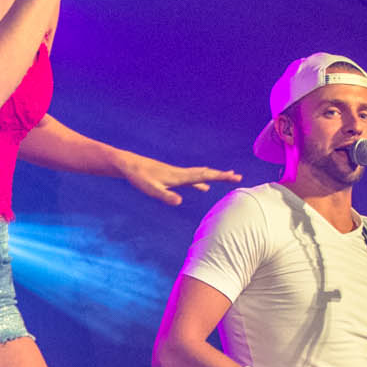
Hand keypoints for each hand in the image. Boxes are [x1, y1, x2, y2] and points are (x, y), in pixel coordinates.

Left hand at [120, 155, 240, 205]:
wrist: (129, 165)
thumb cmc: (139, 178)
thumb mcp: (151, 190)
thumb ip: (165, 196)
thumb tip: (179, 201)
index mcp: (179, 177)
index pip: (204, 176)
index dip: (219, 176)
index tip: (234, 176)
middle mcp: (181, 173)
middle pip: (206, 173)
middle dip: (222, 175)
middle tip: (237, 177)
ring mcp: (177, 174)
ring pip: (200, 175)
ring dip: (214, 176)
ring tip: (226, 177)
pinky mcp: (171, 177)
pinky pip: (191, 179)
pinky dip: (200, 182)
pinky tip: (203, 187)